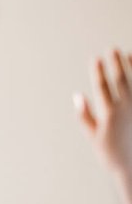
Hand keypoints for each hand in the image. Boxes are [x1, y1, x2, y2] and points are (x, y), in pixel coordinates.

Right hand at [74, 48, 131, 177]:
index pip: (102, 87)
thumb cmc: (112, 154)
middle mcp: (126, 109)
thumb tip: (77, 96)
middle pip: (121, 80)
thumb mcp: (94, 136)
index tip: (95, 58)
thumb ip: (85, 116)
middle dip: (116, 63)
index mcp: (110, 114)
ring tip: (129, 54)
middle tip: (113, 49)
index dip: (98, 71)